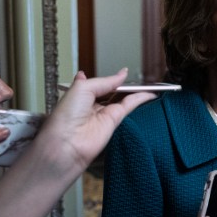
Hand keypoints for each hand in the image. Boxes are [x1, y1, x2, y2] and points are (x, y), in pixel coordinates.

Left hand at [25, 68, 155, 177]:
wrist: (67, 144)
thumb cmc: (66, 116)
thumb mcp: (83, 88)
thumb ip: (106, 81)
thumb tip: (122, 74)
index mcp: (81, 95)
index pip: (101, 84)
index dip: (112, 78)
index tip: (125, 73)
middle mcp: (93, 105)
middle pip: (113, 91)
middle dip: (125, 85)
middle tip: (139, 78)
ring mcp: (104, 114)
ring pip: (123, 98)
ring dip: (135, 91)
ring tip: (149, 84)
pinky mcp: (114, 122)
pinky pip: (129, 106)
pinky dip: (140, 99)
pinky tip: (150, 94)